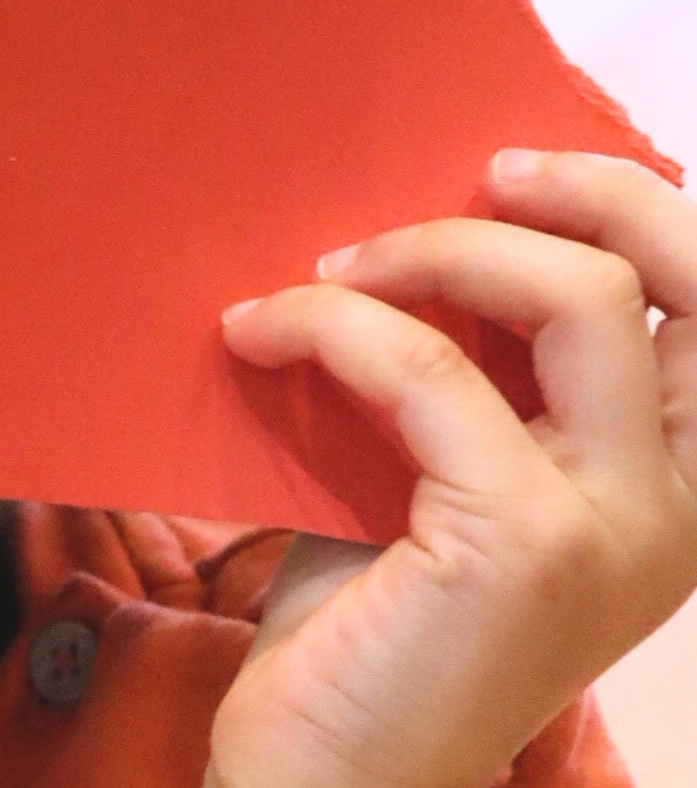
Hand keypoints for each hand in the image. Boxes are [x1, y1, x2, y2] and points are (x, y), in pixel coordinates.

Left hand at [207, 149, 696, 787]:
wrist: (330, 779)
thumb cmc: (370, 631)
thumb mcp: (436, 481)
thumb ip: (461, 380)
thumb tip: (395, 242)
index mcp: (672, 486)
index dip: (639, 210)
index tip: (507, 178)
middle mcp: (678, 506)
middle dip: (591, 192)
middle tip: (471, 179)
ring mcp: (616, 526)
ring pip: (580, 301)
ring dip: (434, 251)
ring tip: (325, 272)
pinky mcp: (527, 543)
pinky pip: (431, 372)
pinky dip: (331, 326)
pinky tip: (252, 335)